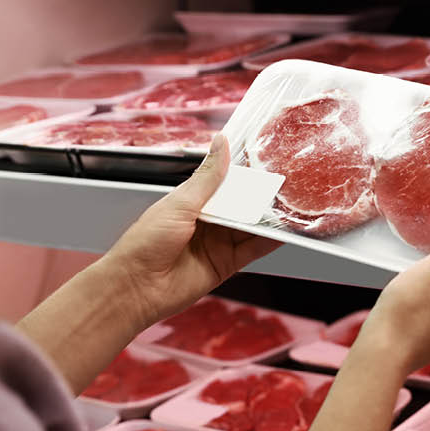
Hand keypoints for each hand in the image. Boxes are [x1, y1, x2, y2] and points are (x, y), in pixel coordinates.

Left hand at [101, 134, 281, 327]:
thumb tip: (220, 143)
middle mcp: (208, 220)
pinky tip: (284, 231)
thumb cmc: (146, 242)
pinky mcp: (228, 263)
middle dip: (261, 195)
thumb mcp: (180, 203)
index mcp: (193, 200)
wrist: (138, 287)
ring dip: (269, 218)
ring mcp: (219, 242)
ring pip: (251, 225)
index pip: (225, 181)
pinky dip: (270, 240)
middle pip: (242, 204)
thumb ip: (208, 177)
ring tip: (292, 205)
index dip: (244, 173)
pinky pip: (254, 249)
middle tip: (286, 183)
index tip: (266, 159)